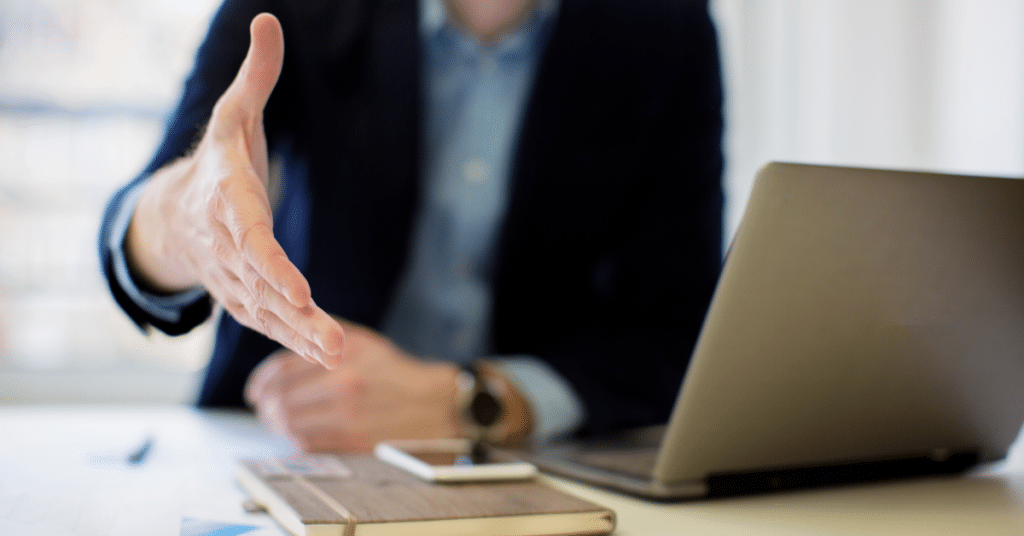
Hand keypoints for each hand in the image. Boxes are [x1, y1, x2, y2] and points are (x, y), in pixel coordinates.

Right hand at [125, 14, 343, 367]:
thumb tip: (269, 20)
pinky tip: (328, 355)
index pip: (250, 238)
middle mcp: (228, 246)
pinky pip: (270, 322)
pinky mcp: (244, 296)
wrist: (176, 213)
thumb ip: (256, 75)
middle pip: (263, 286)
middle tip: (335, 346)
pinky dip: (297, 341)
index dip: (273, 266)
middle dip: (297, 318)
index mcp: (227, 201)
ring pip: (269, 313)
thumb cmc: (216, 160)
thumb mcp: (233, 112)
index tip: (299, 293)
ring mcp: (234, 277)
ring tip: (340, 357)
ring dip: (304, 338)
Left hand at [244, 320, 462, 451]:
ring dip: (278, 426)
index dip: (263, 382)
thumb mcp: (364, 343)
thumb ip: (324, 342)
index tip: (257, 390)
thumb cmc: (398, 373)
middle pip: (282, 399)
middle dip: (266, 406)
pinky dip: (297, 441)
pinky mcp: (355, 441)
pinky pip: (309, 444)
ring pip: (291, 424)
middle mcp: (344, 383)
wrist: (437, 403)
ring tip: (278, 424)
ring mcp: (349, 415)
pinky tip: (299, 436)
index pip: (284, 368)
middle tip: (264, 409)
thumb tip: (284, 351)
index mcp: (343, 353)